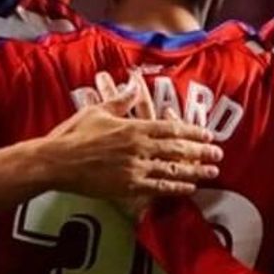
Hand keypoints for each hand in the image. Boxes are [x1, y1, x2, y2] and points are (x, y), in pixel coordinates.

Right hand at [31, 73, 221, 203]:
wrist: (55, 161)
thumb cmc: (73, 134)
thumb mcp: (98, 111)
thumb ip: (120, 100)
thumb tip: (134, 85)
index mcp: (133, 127)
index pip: (170, 128)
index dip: (192, 131)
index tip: (207, 134)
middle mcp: (138, 147)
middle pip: (177, 149)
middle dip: (201, 152)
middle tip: (219, 154)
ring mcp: (134, 168)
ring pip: (172, 169)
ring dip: (195, 171)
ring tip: (212, 173)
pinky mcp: (127, 187)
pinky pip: (158, 188)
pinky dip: (176, 188)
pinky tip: (189, 189)